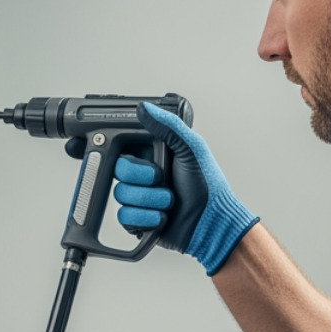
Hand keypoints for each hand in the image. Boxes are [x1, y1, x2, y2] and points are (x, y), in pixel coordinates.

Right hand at [108, 102, 258, 274]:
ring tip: (169, 202)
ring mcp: (140, 197)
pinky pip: (124, 217)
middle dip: (144, 180)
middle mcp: (144, 175)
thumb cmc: (208, 187)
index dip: (127, 156)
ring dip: (150, 201)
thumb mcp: (192, 149)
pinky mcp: (138, 219)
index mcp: (153, 155)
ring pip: (121, 195)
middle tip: (163, 180)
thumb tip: (145, 108)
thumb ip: (169, 126)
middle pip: (118, 172)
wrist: (211, 223)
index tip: (146, 161)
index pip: (122, 149)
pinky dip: (146, 218)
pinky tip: (162, 217)